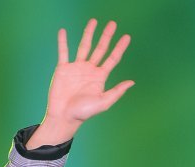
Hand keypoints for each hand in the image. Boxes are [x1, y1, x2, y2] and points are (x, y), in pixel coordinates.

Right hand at [40, 19, 133, 139]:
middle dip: (106, 36)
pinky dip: (63, 42)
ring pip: (84, 46)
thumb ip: (117, 92)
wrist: (64, 116)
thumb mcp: (103, 102)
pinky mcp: (64, 68)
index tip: (127, 37)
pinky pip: (63, 52)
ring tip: (93, 21)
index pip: (112, 59)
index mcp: (100, 77)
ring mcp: (77, 68)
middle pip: (100, 49)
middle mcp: (89, 70)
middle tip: (112, 23)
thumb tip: (132, 82)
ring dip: (88, 33)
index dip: (120, 48)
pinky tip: (63, 31)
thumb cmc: (83, 113)